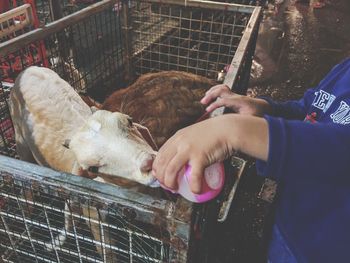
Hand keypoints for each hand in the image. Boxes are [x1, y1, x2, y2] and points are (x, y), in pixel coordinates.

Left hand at [152, 114, 268, 193]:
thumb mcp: (194, 134)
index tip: (161, 176)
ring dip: (170, 183)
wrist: (229, 129)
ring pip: (170, 170)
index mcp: (178, 137)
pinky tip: (196, 190)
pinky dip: (194, 186)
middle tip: (167, 186)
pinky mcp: (200, 157)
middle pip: (161, 163)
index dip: (157, 168)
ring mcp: (189, 149)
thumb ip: (185, 143)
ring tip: (176, 189)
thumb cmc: (215, 133)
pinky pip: (193, 176)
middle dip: (161, 178)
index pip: (160, 154)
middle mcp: (180, 142)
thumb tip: (181, 158)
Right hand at [201, 84, 271, 116]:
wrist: (262, 107)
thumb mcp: (250, 120)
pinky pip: (222, 89)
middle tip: (203, 103)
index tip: (207, 110)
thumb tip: (231, 126)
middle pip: (221, 90)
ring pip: (221, 87)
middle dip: (211, 95)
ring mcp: (234, 95)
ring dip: (212, 91)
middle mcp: (236, 96)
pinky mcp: (232, 96)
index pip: (224, 100)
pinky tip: (210, 96)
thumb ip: (240, 122)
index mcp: (239, 102)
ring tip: (204, 99)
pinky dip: (215, 91)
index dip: (214, 104)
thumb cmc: (257, 114)